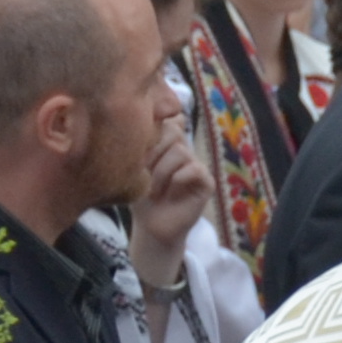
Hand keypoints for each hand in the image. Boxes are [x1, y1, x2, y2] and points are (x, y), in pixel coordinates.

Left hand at [132, 119, 209, 287]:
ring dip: (162, 171)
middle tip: (143, 173)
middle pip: (172, 131)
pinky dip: (177, 179)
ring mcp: (197, 165)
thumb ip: (144, 141)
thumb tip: (153, 117)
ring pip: (181, 151)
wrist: (150, 225)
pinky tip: (169, 193)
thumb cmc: (140, 194)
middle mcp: (184, 150)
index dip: (150, 135)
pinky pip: (194, 169)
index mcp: (167, 142)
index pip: (166, 120)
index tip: (139, 157)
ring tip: (154, 188)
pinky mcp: (206, 182)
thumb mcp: (135, 165)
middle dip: (153, 152)